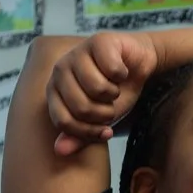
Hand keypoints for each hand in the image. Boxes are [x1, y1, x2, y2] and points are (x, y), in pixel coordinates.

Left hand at [45, 32, 158, 154]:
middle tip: (111, 104)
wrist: (138, 66)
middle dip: (105, 113)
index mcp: (55, 91)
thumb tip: (60, 151)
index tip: (105, 131)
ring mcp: (77, 53)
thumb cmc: (116, 93)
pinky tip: (122, 70)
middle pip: (81, 107)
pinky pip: (112, 70)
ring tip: (115, 87)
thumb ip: (80, 135)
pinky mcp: (97, 41)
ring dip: (115, 93)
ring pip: (96, 88)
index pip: (64, 121)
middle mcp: (60, 70)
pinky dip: (124, 75)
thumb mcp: (99, 121)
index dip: (88, 132)